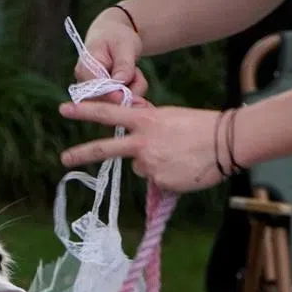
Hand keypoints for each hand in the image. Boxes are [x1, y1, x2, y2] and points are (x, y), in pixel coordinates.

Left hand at [59, 100, 223, 193]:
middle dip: (82, 153)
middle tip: (63, 158)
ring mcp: (150, 164)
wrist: (228, 142)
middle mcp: (143, 143)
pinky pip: (157, 181)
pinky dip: (168, 177)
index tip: (65, 109)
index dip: (86, 112)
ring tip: (179, 156)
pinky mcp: (160, 182)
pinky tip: (184, 168)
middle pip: (106, 149)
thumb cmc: (201, 128)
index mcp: (146, 121)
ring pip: (141, 168)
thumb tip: (133, 143)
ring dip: (155, 165)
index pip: (110, 114)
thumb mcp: (169, 118)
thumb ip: (147, 127)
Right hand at [77, 8, 147, 102]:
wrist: (111, 37)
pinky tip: (132, 80)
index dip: (113, 95)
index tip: (129, 93)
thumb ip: (123, 65)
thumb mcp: (125, 45)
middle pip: (105, 101)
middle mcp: (84, 85)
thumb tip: (121, 82)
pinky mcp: (101, 99)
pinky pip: (119, 104)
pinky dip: (131, 95)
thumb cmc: (117, 37)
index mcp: (86, 68)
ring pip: (115, 105)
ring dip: (131, 92)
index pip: (96, 89)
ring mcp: (91, 95)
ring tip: (135, 72)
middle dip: (127, 93)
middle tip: (138, 74)